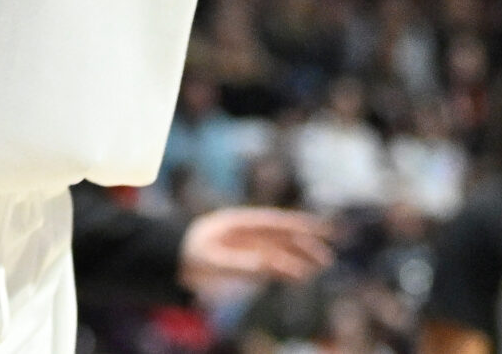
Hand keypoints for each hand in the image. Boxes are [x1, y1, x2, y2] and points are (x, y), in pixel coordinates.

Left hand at [176, 207, 333, 295]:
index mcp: (241, 224)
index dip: (299, 225)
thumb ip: (237, 263)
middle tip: (327, 256)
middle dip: (306, 245)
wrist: (174, 262)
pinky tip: (302, 277)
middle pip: (283, 238)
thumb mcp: (210, 260)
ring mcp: (249, 249)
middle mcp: (249, 234)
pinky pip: (273, 267)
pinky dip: (288, 271)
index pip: (276, 223)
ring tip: (321, 266)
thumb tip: (265, 265)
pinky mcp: (247, 264)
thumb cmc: (190, 255)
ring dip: (301, 259)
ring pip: (282, 252)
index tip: (320, 228)